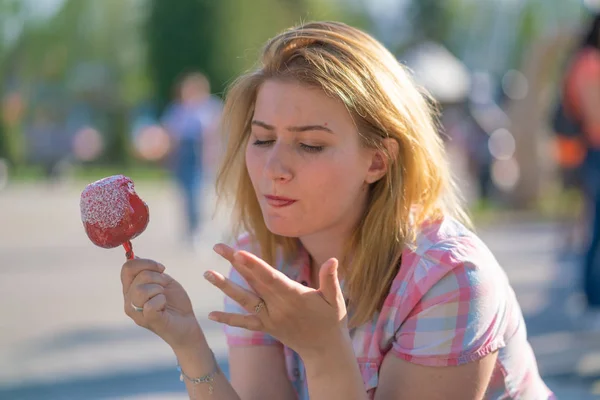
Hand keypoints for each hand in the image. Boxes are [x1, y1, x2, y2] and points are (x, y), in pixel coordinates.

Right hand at [121, 258, 202, 349]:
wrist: (187, 323)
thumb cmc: (174, 303)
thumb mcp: (162, 282)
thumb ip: (149, 271)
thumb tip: (135, 257)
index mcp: (130, 290)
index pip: (126, 268)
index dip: (145, 263)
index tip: (161, 268)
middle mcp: (129, 301)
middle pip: (137, 277)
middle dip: (157, 277)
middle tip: (165, 287)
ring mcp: (136, 313)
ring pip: (140, 290)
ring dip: (159, 289)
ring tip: (164, 297)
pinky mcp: (148, 321)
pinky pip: (150, 304)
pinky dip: (161, 301)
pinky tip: (165, 306)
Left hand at [205, 244, 347, 357]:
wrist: (325, 351)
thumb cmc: (332, 320)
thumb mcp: (335, 299)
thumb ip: (331, 279)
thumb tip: (333, 260)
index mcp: (294, 296)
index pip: (271, 278)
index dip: (255, 266)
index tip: (240, 253)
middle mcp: (278, 307)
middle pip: (253, 281)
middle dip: (236, 263)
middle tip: (218, 246)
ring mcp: (270, 319)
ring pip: (244, 300)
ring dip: (225, 286)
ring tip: (207, 273)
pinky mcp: (266, 328)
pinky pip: (245, 323)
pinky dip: (229, 319)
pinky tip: (211, 315)